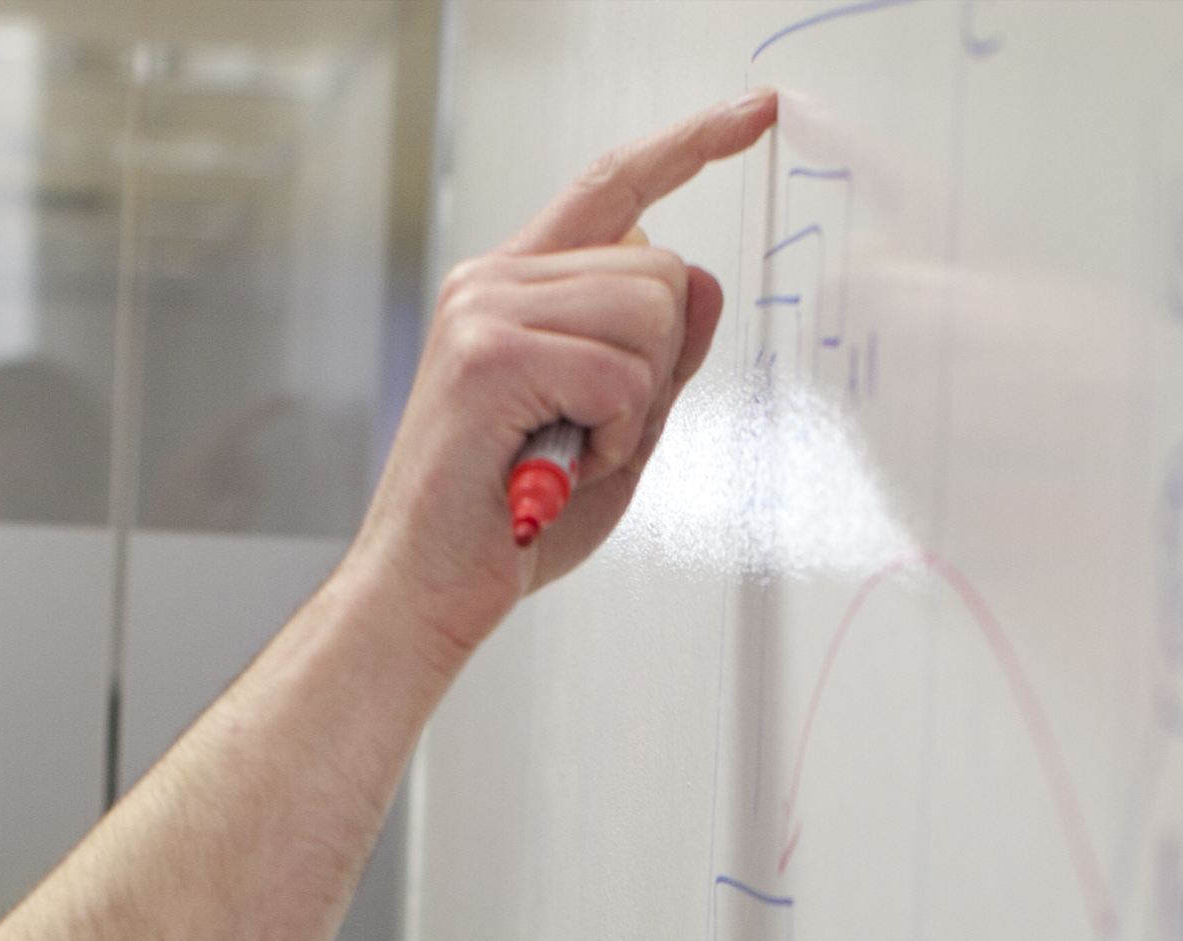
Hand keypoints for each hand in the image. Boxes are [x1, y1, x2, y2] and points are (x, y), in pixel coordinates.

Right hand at [348, 90, 779, 661]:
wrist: (427, 588)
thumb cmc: (510, 523)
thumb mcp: (617, 431)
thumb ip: (661, 359)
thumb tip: (705, 283)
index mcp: (516, 287)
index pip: (614, 186)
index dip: (689, 146)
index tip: (755, 111)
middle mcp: (493, 281)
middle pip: (660, 266)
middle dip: (660, 364)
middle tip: (593, 432)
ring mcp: (484, 309)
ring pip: (649, 313)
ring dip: (636, 407)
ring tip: (570, 450)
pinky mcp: (487, 354)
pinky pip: (620, 373)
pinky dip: (614, 435)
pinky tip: (559, 463)